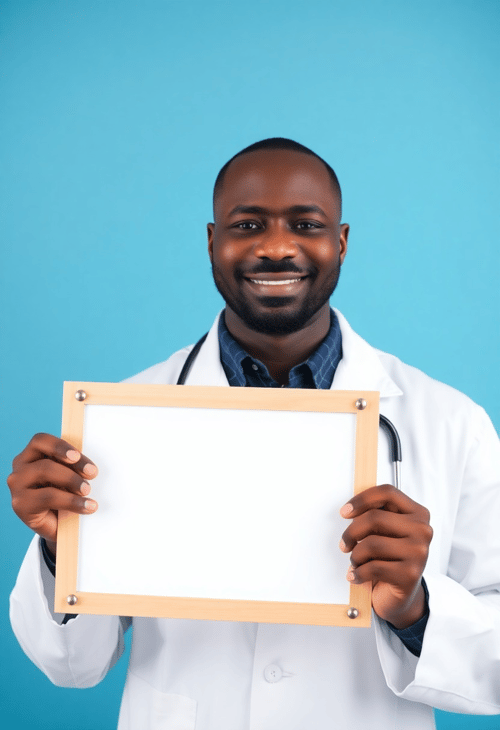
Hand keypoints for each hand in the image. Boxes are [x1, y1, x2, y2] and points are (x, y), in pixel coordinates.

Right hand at [7, 433, 98, 555]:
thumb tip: (89, 465)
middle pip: (46, 459)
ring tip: (88, 491)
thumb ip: (72, 466)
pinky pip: (48, 497)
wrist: (56, 527)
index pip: (40, 440)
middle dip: (74, 466)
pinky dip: (72, 501)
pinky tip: (87, 506)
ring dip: (72, 480)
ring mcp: (17, 486)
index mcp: (30, 456)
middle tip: (92, 474)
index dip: (60, 446)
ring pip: (45, 473)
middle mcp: (19, 469)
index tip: (77, 456)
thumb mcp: (68, 477)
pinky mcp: (20, 504)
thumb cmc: (63, 496)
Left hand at [339, 485, 432, 627]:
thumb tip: (350, 509)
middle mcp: (423, 530)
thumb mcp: (384, 532)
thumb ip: (375, 515)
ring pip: (371, 543)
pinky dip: (357, 573)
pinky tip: (355, 576)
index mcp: (418, 513)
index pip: (388, 492)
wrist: (401, 596)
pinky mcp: (410, 575)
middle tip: (344, 544)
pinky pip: (372, 567)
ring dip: (355, 555)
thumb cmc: (389, 558)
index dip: (362, 499)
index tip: (344, 512)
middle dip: (351, 532)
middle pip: (374, 517)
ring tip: (355, 562)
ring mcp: (419, 553)